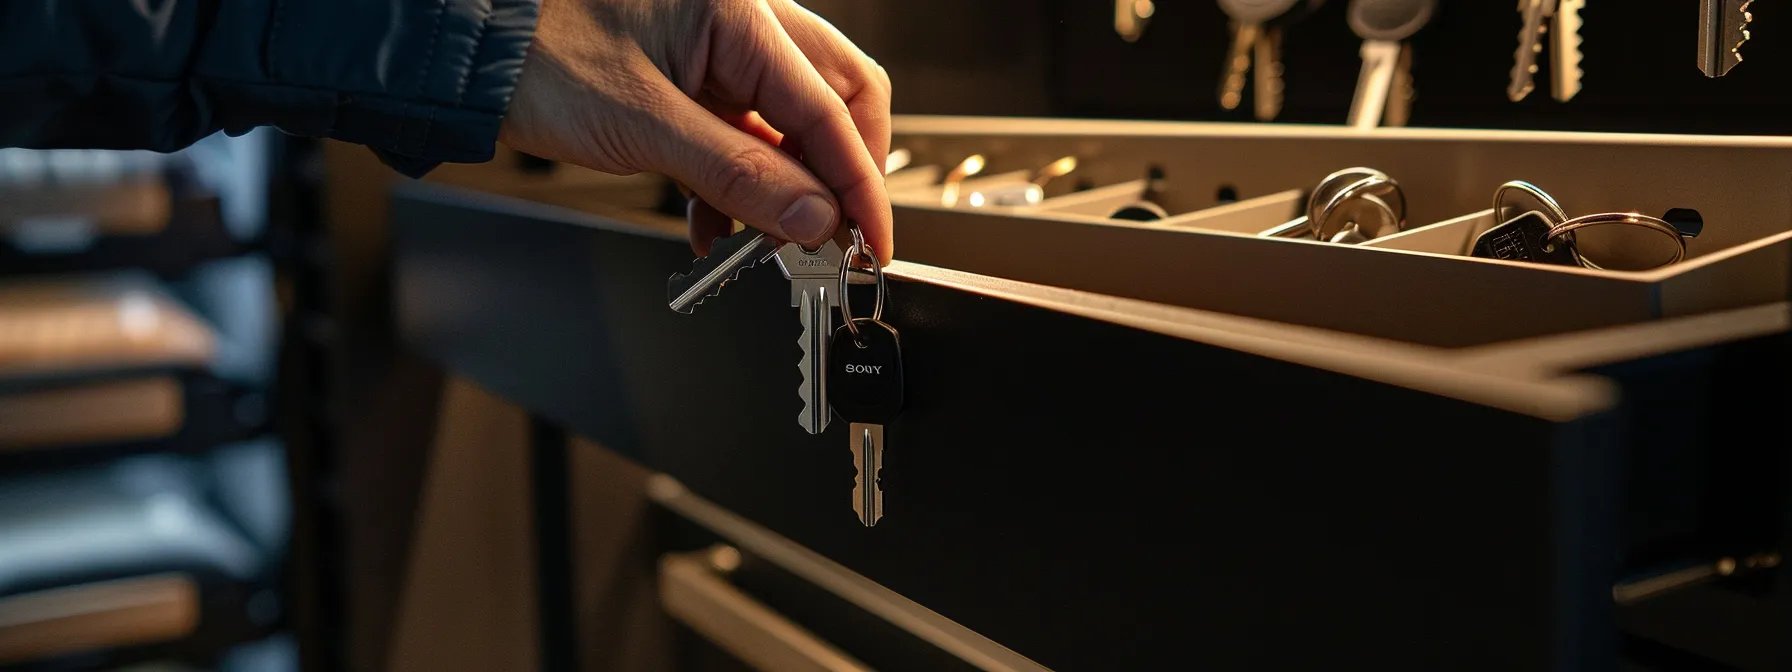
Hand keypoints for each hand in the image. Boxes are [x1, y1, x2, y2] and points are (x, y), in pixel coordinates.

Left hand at [500, 0, 894, 264]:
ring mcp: (718, 44)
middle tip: (830, 236)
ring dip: (785, 186)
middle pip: (836, 98)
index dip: (859, 185)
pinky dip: (742, 180)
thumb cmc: (533, 57)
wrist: (462, 46)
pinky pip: (745, 129)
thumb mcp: (642, 127)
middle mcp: (740, 18)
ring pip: (791, 119)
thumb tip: (813, 216)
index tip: (872, 242)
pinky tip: (718, 224)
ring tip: (761, 243)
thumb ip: (738, 175)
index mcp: (737, 12)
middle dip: (837, 174)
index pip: (831, 109)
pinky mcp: (694, 71)